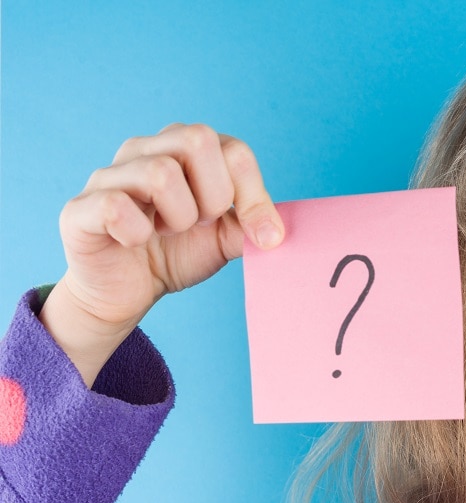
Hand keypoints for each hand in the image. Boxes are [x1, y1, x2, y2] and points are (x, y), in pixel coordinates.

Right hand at [41, 123, 283, 385]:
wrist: (127, 292)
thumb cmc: (175, 253)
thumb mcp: (225, 239)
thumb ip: (251, 225)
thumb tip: (275, 232)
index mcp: (184, 150)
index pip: (234, 150)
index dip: (253, 195)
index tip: (258, 234)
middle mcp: (145, 149)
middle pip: (198, 139)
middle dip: (213, 196)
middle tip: (200, 224)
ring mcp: (109, 174)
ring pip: (160, 173)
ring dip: (178, 218)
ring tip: (166, 233)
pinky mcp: (82, 207)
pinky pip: (117, 207)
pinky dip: (138, 233)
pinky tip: (134, 241)